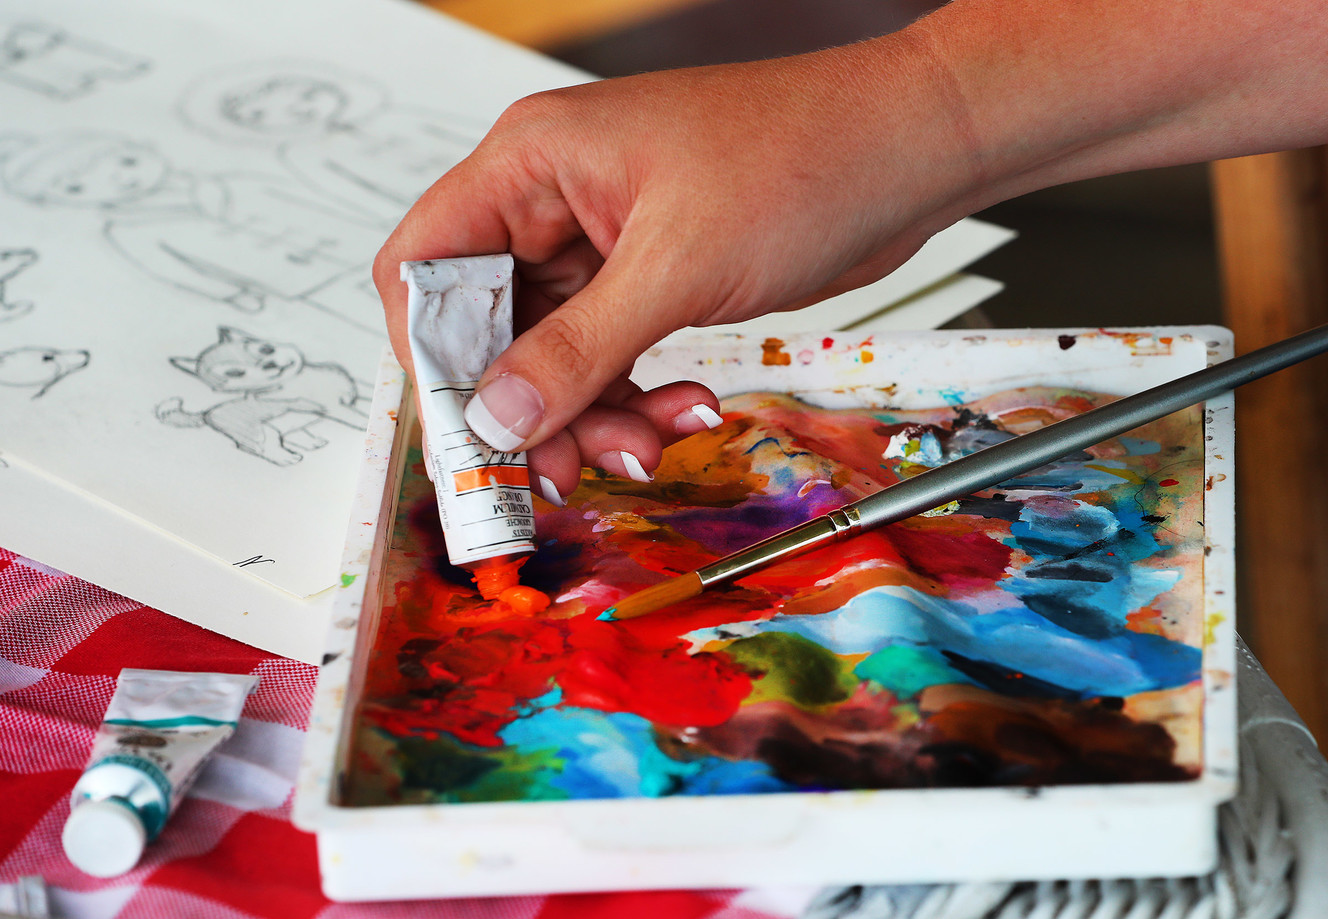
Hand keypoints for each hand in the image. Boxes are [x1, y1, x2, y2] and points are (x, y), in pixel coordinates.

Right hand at [374, 43, 974, 503]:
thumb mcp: (676, 268)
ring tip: (651, 441)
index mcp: (531, 164)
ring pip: (553, 355)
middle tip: (568, 468)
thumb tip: (495, 418)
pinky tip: (682, 410)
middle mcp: (552, 200)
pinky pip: (608, 355)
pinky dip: (635, 396)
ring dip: (593, 413)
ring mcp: (601, 241)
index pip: (425, 265)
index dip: (434, 355)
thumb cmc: (803, 158)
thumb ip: (577, 351)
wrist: (908, 148)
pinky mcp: (648, 276)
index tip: (473, 431)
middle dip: (530, 405)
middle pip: (489, 327)